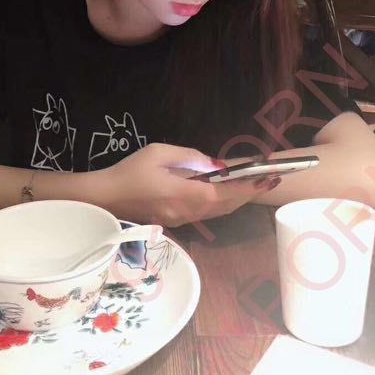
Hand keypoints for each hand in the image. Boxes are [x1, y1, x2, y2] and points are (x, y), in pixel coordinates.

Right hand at [95, 143, 280, 226]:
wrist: (105, 198)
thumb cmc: (130, 171)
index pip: (225, 195)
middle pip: (226, 207)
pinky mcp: (175, 221)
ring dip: (237, 200)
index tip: (266, 178)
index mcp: (184, 195)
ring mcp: (181, 220)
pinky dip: (222, 203)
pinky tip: (227, 192)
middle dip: (249, 194)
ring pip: (218, 212)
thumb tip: (216, 165)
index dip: (248, 188)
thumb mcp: (159, 153)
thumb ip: (190, 158)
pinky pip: (206, 213)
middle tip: (269, 180)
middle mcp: (187, 212)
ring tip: (254, 185)